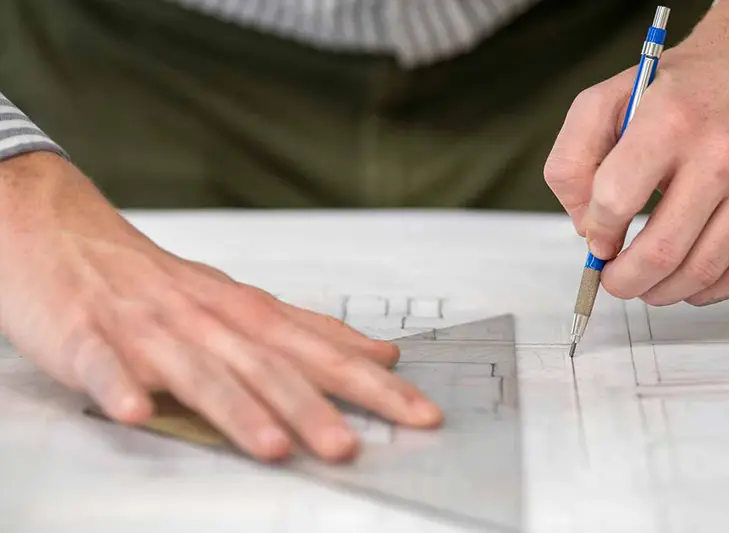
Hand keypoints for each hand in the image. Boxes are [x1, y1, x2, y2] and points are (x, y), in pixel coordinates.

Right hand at [0, 152, 441, 462]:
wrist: (68, 236)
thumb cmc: (160, 280)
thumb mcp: (242, 302)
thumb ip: (309, 332)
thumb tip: (378, 353)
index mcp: (246, 313)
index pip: (321, 350)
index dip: (372, 382)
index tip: (418, 411)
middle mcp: (207, 319)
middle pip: (269, 365)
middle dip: (315, 407)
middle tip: (351, 446)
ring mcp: (149, 329)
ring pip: (199, 372)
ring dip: (237, 409)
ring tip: (272, 445)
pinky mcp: (89, 338)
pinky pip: (105, 366)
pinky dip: (121, 386)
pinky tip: (139, 412)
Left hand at [545, 0, 728, 305]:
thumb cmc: (679, 87)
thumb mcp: (605, 102)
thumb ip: (573, 161)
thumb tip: (585, 226)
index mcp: (669, 120)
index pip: (616, 198)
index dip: (596, 230)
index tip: (597, 236)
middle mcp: (721, 153)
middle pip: (661, 250)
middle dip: (623, 280)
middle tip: (612, 280)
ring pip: (701, 271)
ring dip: (660, 292)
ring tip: (643, 284)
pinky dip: (705, 292)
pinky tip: (684, 281)